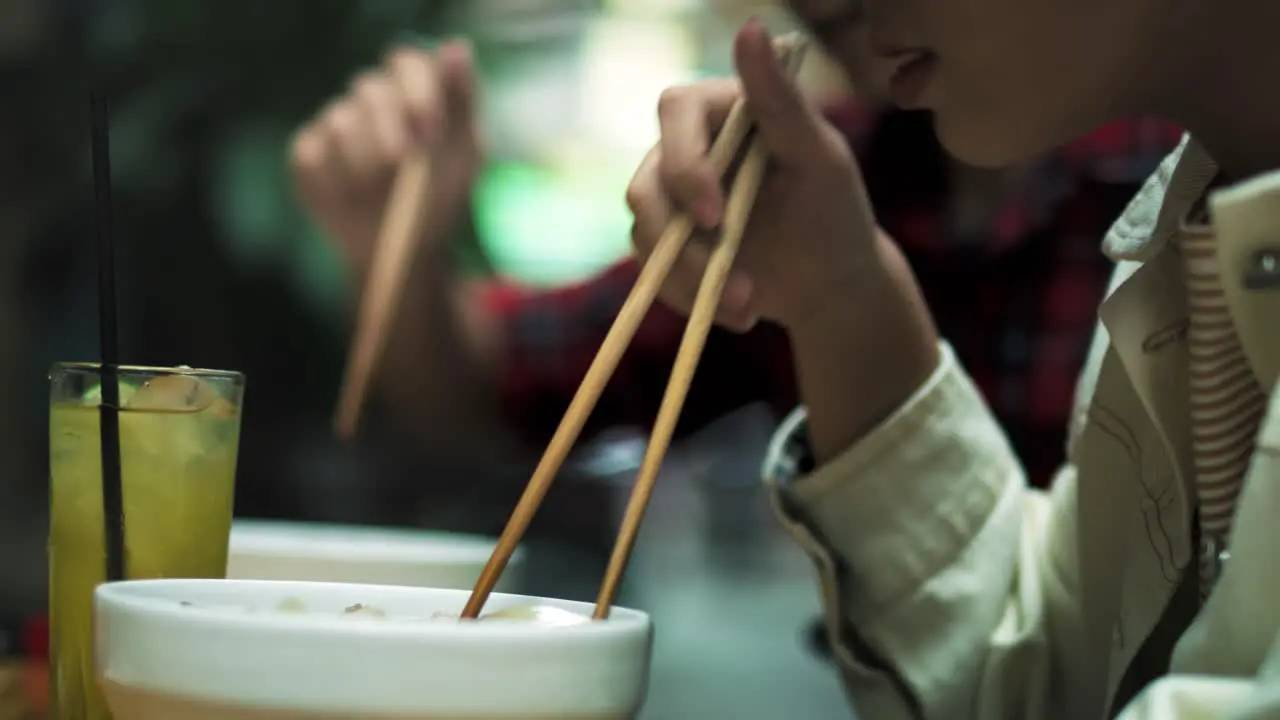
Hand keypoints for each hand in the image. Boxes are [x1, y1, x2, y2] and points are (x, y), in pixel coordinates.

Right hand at [290, 40, 481, 280]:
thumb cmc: (440, 199)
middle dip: (390, 125)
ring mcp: (335, 124)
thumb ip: (460, 100)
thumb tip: (456, 47)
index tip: (429, 126)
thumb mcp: (463, 154)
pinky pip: (315, 154)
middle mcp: (370, 102)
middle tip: (402, 161)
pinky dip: (338, 181)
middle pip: (370, 89)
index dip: (416, 89)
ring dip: (366, 161)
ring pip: (340, 120)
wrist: (405, 252)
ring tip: (384, 196)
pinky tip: (353, 202)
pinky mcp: (308, 152)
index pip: (407, 64)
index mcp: (410, 92)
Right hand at [626, 22, 879, 331]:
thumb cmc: (834, 211)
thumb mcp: (820, 158)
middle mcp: (686, 149)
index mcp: (721, 110)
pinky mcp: (665, 246)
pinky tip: (738, 315)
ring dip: (692, 280)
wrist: (830, 283)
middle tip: (738, 287)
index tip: (715, 215)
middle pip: (645, 183)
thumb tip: (750, 25)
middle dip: (685, 245)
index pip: (674, 111)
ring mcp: (670, 201)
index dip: (685, 164)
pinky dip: (691, 300)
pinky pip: (653, 274)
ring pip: (644, 236)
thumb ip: (782, 100)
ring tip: (748, 307)